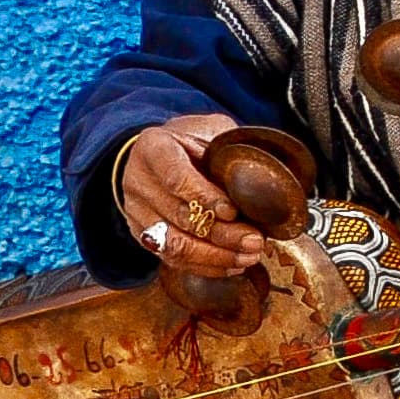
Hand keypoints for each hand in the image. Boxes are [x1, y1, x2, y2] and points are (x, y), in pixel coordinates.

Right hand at [115, 114, 267, 275]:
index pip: (176, 177)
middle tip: (255, 240)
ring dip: (216, 256)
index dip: (204, 197)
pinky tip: (233, 264)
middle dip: (222, 234)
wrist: (157, 157)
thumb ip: (228, 150)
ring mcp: (137, 212)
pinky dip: (206, 266)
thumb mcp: (208, 132)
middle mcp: (139, 181)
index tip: (233, 212)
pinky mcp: (142, 236)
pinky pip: (173, 259)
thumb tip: (262, 180)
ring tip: (249, 256)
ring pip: (175, 245)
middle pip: (179, 216)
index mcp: (153, 148)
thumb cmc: (191, 144)